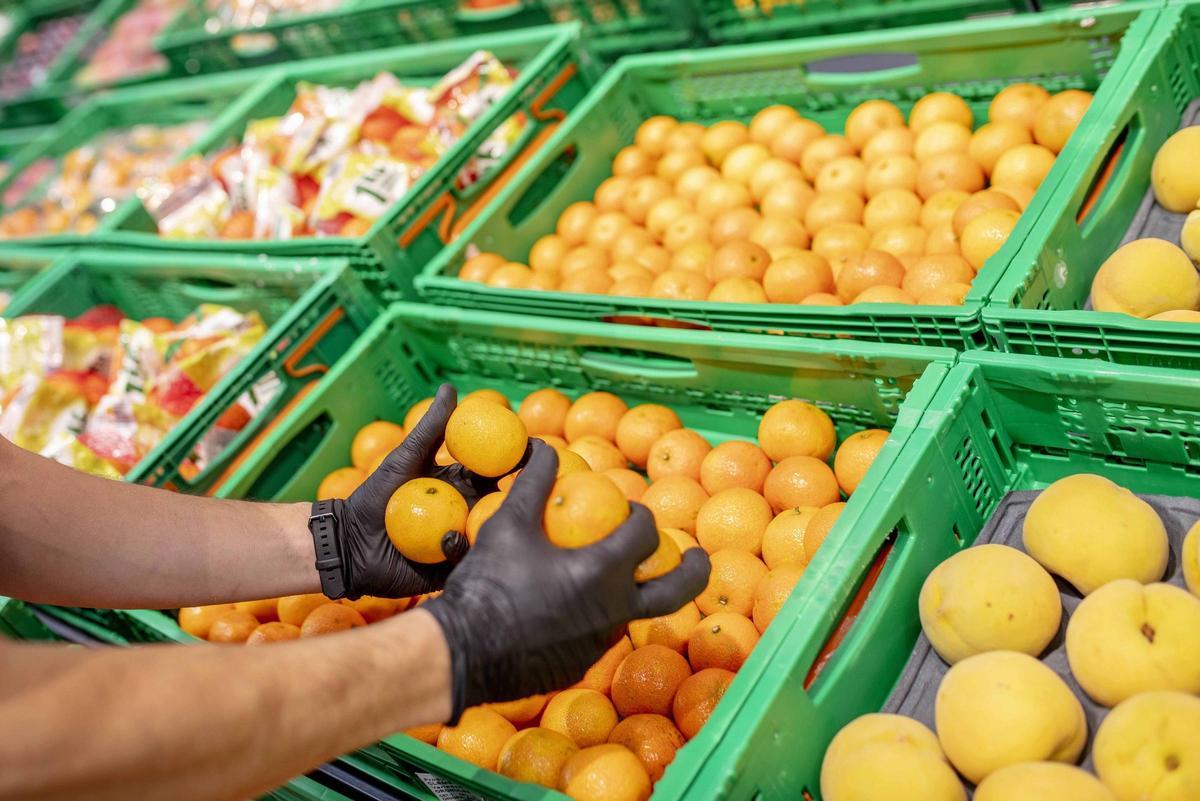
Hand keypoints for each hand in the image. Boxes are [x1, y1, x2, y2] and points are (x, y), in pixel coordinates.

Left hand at [325, 383, 518, 598]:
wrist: (349, 543)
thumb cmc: (374, 498)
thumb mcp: (405, 459)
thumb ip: (431, 428)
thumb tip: (451, 387)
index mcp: (459, 487)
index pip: (495, 472)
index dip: (516, 461)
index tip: (536, 449)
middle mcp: (466, 514)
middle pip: (502, 504)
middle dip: (524, 495)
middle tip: (540, 484)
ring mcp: (462, 543)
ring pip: (491, 535)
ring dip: (504, 527)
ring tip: (511, 518)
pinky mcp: (452, 569)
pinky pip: (470, 561)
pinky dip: (472, 552)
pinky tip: (466, 542)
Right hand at [425, 441, 710, 719]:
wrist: (460, 652)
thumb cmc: (487, 583)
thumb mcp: (508, 524)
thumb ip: (534, 482)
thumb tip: (544, 446)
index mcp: (602, 573)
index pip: (644, 536)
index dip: (642, 516)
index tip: (632, 510)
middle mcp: (613, 612)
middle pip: (676, 591)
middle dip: (693, 570)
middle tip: (697, 555)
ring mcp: (599, 646)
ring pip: (631, 615)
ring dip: (631, 593)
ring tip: (612, 577)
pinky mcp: (579, 667)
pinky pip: (598, 637)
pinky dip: (595, 618)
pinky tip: (568, 609)